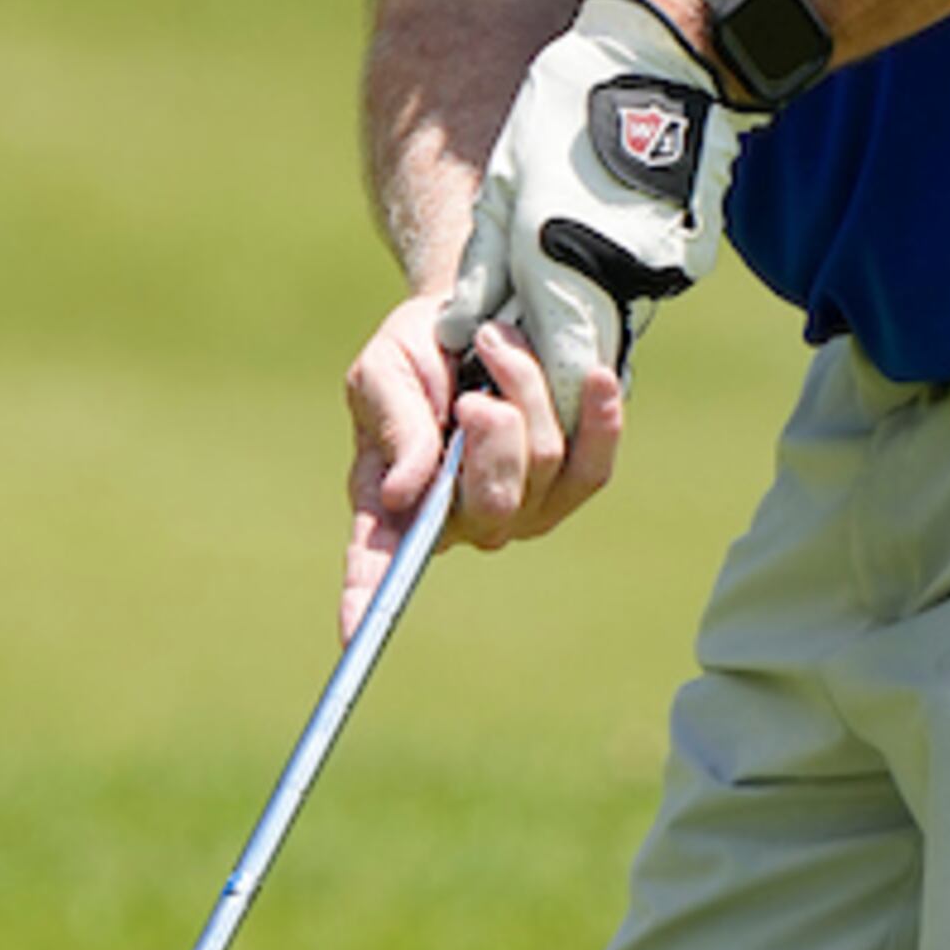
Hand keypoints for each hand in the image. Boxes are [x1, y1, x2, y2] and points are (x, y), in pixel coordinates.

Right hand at [340, 294, 617, 629]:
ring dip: (523, 386)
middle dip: (493, 429)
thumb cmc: (418, 355)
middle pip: (493, 502)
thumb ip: (394, 426)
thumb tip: (404, 492)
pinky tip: (595, 379)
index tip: (351, 635)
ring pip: (542, 462)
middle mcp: (458, 519)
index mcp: (394, 500)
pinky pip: (593, 466)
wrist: (478, 314)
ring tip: (497, 347)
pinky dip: (598, 419)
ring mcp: (519, 508)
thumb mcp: (385, 372)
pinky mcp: (569, 486)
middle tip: (473, 388)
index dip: (365, 596)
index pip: (377, 557)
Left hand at [436, 0, 736, 441]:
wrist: (658, 64)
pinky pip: (640, 293)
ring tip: (553, 272)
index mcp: (566, 268)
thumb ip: (483, 269)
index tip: (503, 387)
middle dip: (551, 362)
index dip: (532, 393)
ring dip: (583, 320)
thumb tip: (456, 331)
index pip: (558, 376)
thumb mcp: (505, 186)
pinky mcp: (687, 257)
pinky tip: (597, 245)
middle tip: (517, 334)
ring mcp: (662, 275)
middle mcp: (623, 285)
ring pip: (615, 326)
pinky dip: (615, 288)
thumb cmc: (566, 117)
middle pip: (588, 361)